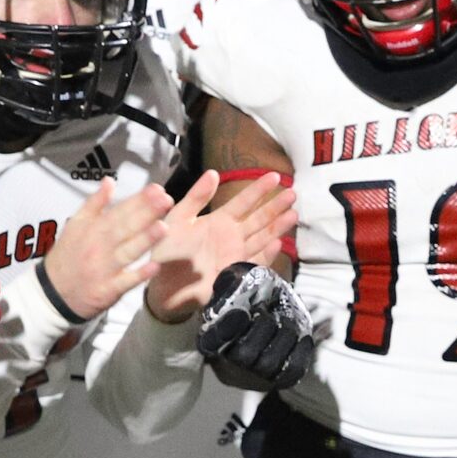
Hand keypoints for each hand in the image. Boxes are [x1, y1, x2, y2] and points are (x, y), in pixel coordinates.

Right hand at [42, 176, 176, 319]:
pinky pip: (125, 282)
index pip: (119, 211)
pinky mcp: (107, 290)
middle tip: (165, 200)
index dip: (138, 200)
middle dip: (146, 213)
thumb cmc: (68, 256)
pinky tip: (155, 266)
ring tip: (163, 227)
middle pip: (125, 228)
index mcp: (93, 229)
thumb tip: (110, 181)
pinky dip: (139, 275)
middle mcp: (99, 247)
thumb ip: (94, 203)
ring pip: (127, 252)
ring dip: (145, 240)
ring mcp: (104, 269)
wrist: (52, 292)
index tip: (157, 189)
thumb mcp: (76, 225)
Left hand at [147, 171, 300, 322]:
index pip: (243, 202)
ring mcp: (235, 255)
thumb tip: (213, 173)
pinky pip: (254, 263)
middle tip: (292, 193)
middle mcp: (232, 236)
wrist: (162, 285)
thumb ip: (195, 198)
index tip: (275, 176)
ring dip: (277, 226)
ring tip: (294, 214)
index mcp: (219, 221)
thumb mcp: (178, 218)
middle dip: (275, 206)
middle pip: (258, 218)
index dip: (259, 189)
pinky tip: (277, 244)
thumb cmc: (166, 250)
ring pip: (262, 237)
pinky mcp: (235, 273)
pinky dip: (266, 254)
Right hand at [200, 262, 318, 390]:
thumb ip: (231, 285)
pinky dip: (301, 354)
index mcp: (210, 341)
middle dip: (263, 329)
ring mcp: (252, 376)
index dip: (227, 328)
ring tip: (288, 322)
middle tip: (269, 313)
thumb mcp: (231, 291)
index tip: (241, 311)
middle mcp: (228, 364)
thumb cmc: (241, 305)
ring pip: (269, 365)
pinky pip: (290, 374)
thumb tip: (238, 280)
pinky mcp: (274, 381)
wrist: (254, 329)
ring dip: (284, 339)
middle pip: (244, 355)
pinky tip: (305, 338)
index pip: (213, 340)